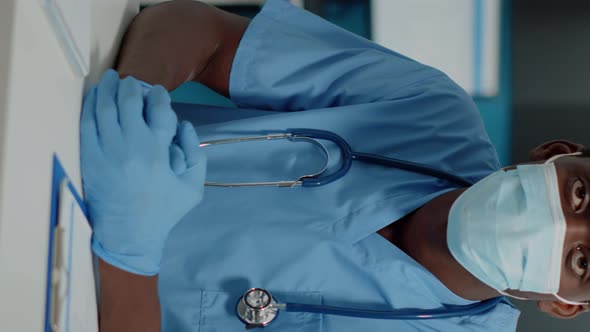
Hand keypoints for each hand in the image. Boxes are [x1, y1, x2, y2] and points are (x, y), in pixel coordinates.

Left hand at [81, 70, 205, 274]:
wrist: (129, 236)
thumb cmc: (164, 212)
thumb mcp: (193, 188)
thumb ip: (196, 155)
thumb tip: (184, 125)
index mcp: (158, 152)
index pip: (159, 110)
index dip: (159, 96)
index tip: (158, 92)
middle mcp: (131, 146)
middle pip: (129, 102)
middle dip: (132, 87)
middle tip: (133, 83)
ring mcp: (107, 151)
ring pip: (104, 108)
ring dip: (108, 89)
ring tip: (111, 79)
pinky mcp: (90, 158)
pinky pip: (86, 124)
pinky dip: (90, 106)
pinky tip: (95, 97)